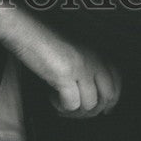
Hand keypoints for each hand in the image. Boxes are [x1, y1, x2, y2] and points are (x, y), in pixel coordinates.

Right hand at [1, 11, 122, 118]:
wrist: (24, 29)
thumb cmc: (44, 39)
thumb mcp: (73, 50)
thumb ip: (86, 65)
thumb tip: (93, 92)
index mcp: (95, 51)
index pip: (117, 80)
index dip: (112, 98)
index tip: (105, 109)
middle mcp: (92, 58)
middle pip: (108, 95)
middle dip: (95, 111)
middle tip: (79, 112)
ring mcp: (80, 66)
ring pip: (90, 105)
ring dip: (75, 111)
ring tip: (62, 104)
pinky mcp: (65, 74)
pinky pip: (72, 105)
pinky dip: (62, 107)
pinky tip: (53, 98)